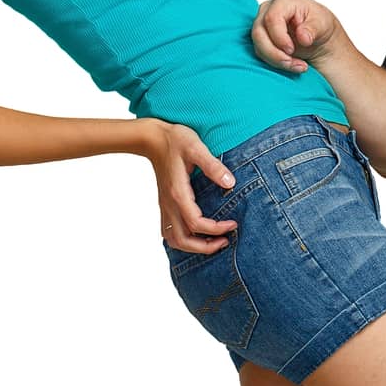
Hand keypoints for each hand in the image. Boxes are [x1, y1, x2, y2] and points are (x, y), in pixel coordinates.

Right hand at [149, 120, 238, 254]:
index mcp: (178, 193)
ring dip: (194, 247)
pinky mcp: (165, 205)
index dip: (216, 229)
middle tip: (225, 240)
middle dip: (205, 246)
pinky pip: (170, 232)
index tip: (233, 224)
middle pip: (183, 240)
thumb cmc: (175, 140)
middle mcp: (169, 204)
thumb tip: (230, 183)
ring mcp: (165, 206)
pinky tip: (198, 234)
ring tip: (213, 241)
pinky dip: (184, 240)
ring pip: (174, 240)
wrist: (153, 139)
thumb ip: (213, 166)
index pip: (196, 223)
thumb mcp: (196, 147)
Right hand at [251, 0, 340, 72]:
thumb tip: (302, 37)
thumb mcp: (323, 24)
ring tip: (298, 66)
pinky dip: (277, 63)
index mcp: (284, 1)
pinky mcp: (262, 39)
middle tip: (293, 63)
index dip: (279, 37)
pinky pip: (261, 54)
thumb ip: (312, 29)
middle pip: (259, 33)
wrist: (319, 37)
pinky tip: (293, 65)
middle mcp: (268, 10)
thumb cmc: (320, 25)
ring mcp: (262, 25)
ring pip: (258, 46)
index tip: (291, 49)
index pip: (271, 18)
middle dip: (275, 53)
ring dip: (277, 60)